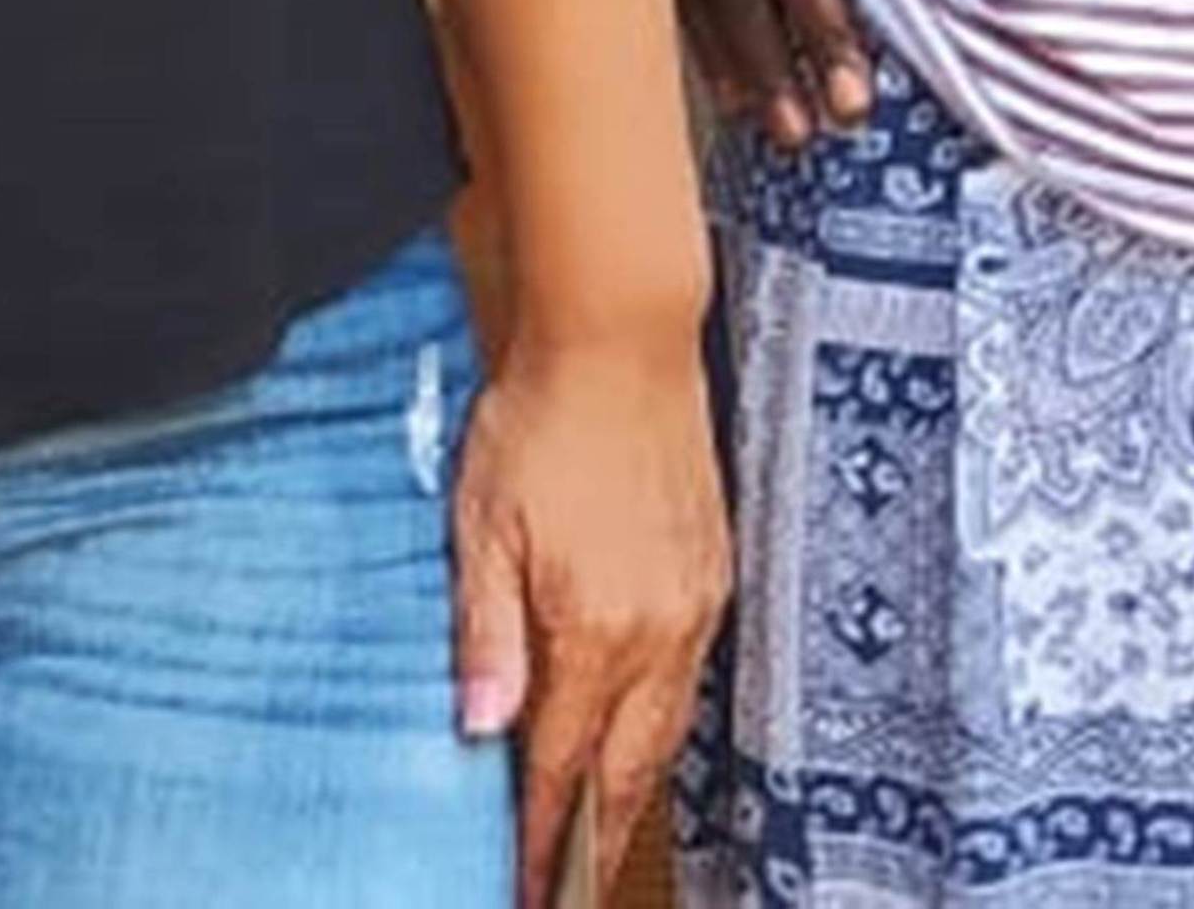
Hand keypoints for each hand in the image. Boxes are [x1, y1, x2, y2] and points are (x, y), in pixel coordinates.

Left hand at [452, 324, 729, 904]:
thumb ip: (486, 635)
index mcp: (596, 627)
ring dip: (631, 788)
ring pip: (666, 730)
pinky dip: (660, 726)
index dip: (543, 832)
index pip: (563, 761)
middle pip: (628, 767)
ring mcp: (696, 605)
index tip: (525, 884)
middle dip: (596, 838)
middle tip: (567, 887)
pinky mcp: (714, 575)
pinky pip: (690, 680)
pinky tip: (637, 736)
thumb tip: (479, 729)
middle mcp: (659, 631)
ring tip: (598, 835)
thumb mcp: (481, 524)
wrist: (621, 339)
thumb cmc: (539, 420)